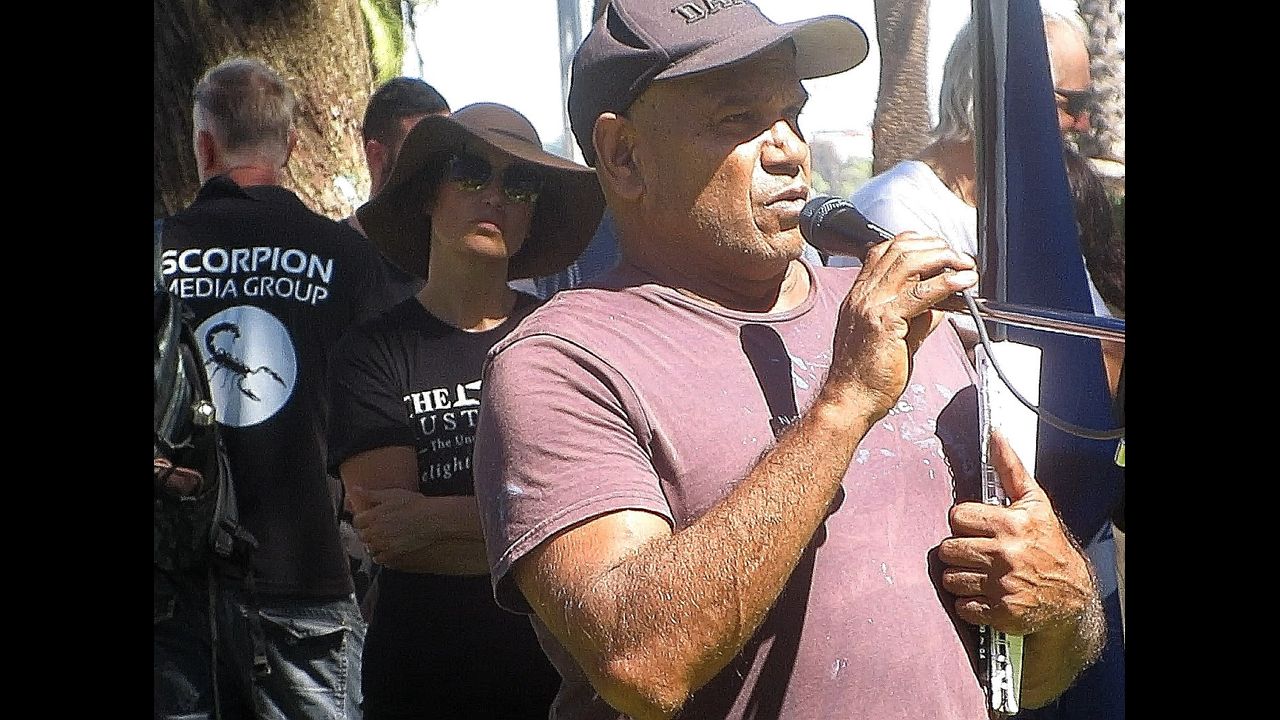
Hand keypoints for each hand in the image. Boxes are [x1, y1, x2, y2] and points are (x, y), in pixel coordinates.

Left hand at [351, 487, 437, 565]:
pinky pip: (381, 559)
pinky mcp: (393, 557)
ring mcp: (383, 547)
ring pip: (371, 548)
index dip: (364, 519)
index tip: (370, 517)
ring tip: (387, 537)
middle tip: (380, 527)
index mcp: (372, 517)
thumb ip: (371, 494)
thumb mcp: (392, 494)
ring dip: (375, 544)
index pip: (357, 521)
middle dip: (369, 531)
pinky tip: (392, 547)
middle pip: (363, 536)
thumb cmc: (415, 506)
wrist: (433, 521)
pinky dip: (383, 554)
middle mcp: (375, 534)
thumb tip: (355, 490)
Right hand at [825, 233, 975, 416]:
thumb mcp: (895, 335)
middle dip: (936, 247)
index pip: (885, 250)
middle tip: (959, 258)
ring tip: (964, 266)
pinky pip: (919, 294)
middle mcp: (863, 295)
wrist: (849, 400)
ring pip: (908, 262)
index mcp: (860, 295)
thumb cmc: (867, 375)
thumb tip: (943, 301)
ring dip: (944, 258)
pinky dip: (946, 284)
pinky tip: (963, 284)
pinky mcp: (884, 323)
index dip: (916, 243)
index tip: (941, 250)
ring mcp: (871, 306)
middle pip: (899, 248)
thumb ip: (917, 314)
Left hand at [937, 430, 1096, 635]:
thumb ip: (1010, 468)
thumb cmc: (1048, 546)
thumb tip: (996, 434)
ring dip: (961, 578)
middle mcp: (1005, 554)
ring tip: (981, 574)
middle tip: (977, 553)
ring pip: (951, 578)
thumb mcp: (1034, 503)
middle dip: (959, 551)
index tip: (978, 529)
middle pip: (948, 549)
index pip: (957, 517)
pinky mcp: (1000, 612)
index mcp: (1010, 525)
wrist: (1072, 594)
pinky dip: (969, 604)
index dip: (965, 523)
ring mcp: (1002, 586)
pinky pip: (962, 606)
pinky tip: (985, 595)